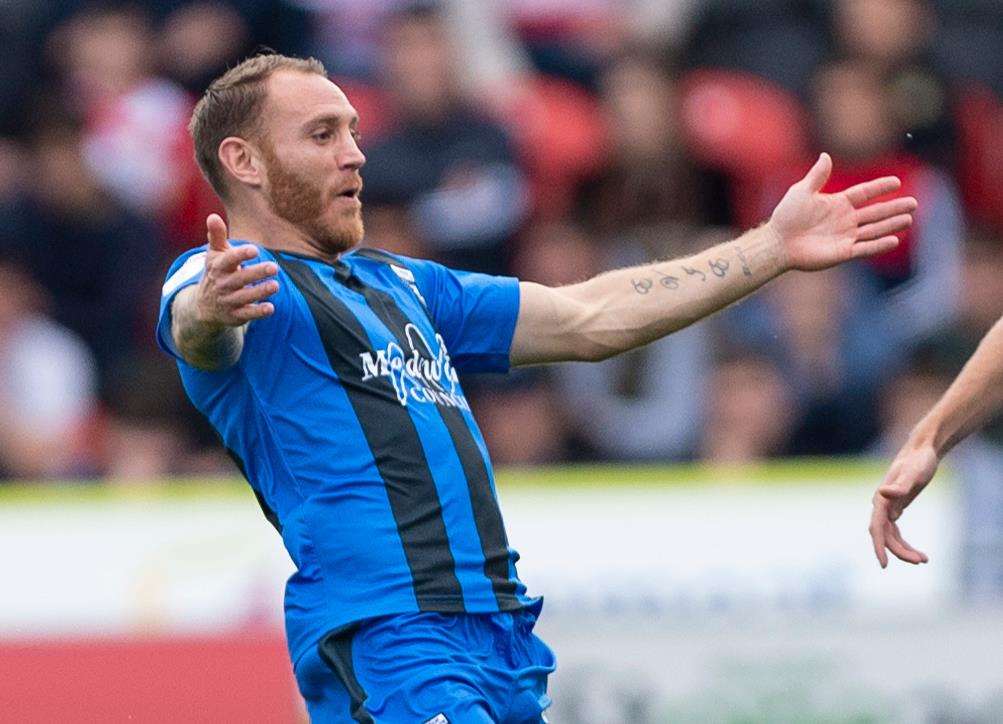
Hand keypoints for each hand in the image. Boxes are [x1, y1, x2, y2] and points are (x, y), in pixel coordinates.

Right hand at [195, 214, 277, 326]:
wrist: (203, 306)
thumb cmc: (216, 273)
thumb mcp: (215, 255)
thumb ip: (217, 236)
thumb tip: (213, 215)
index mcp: (218, 267)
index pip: (228, 260)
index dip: (240, 255)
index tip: (254, 250)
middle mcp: (222, 284)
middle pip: (240, 278)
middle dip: (257, 273)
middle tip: (274, 267)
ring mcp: (228, 301)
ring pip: (245, 297)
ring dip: (260, 291)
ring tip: (276, 285)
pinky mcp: (235, 315)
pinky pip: (247, 314)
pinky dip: (258, 312)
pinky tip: (271, 308)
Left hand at [768, 153, 917, 271]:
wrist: (777, 242)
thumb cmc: (786, 216)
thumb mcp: (801, 191)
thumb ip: (817, 176)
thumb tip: (826, 155)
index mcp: (838, 203)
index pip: (864, 193)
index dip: (880, 187)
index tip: (897, 181)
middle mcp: (845, 220)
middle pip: (875, 212)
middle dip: (894, 208)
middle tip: (914, 203)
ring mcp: (845, 236)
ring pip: (874, 229)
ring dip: (891, 225)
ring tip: (909, 219)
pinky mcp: (842, 252)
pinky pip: (864, 248)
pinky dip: (878, 244)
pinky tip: (894, 239)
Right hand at [869, 440, 936, 567]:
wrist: (921, 451)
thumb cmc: (918, 461)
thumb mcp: (912, 473)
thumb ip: (899, 486)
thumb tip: (882, 493)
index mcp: (881, 500)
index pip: (877, 528)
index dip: (880, 547)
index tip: (884, 564)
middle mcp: (881, 505)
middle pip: (885, 536)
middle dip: (900, 551)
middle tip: (920, 561)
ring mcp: (888, 508)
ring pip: (890, 536)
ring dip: (903, 550)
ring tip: (924, 559)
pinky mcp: (896, 508)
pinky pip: (895, 532)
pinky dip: (904, 543)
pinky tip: (919, 552)